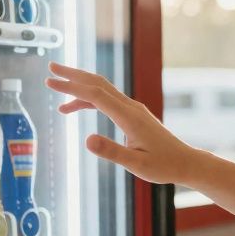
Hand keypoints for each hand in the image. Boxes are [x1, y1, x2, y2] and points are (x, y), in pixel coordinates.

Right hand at [45, 62, 200, 184]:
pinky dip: (89, 99)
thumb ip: (111, 152)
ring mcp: (133, 109)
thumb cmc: (163, 166)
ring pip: (103, 89)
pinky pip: (107, 100)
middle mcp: (131, 108)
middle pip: (98, 83)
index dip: (71, 88)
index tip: (49, 82)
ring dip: (80, 85)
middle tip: (50, 69)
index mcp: (129, 117)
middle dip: (73, 75)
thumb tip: (86, 140)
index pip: (95, 95)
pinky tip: (76, 107)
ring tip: (56, 87)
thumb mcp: (136, 165)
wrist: (185, 162)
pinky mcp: (134, 114)